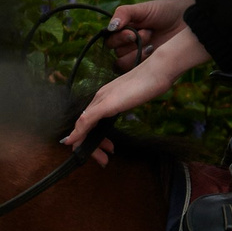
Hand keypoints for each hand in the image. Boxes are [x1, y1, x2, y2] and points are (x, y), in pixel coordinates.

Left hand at [66, 24, 209, 159]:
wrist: (158, 71)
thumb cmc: (149, 83)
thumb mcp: (132, 97)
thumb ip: (122, 103)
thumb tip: (117, 113)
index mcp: (104, 96)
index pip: (90, 120)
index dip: (91, 137)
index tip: (103, 150)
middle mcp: (99, 97)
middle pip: (84, 125)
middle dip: (90, 145)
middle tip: (103, 159)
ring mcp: (102, 100)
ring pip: (83, 125)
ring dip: (88, 145)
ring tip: (103, 158)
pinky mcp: (106, 103)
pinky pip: (86, 120)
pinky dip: (78, 133)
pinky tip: (74, 143)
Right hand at [104, 0, 195, 71]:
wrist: (184, 19)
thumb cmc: (162, 11)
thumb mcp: (141, 9)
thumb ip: (124, 13)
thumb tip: (111, 26)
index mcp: (122, 32)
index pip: (109, 40)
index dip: (118, 38)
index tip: (131, 33)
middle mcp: (127, 46)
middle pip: (115, 53)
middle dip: (129, 44)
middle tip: (147, 33)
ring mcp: (137, 57)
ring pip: (124, 64)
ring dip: (137, 53)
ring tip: (152, 43)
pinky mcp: (147, 67)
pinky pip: (136, 71)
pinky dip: (144, 62)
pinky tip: (155, 51)